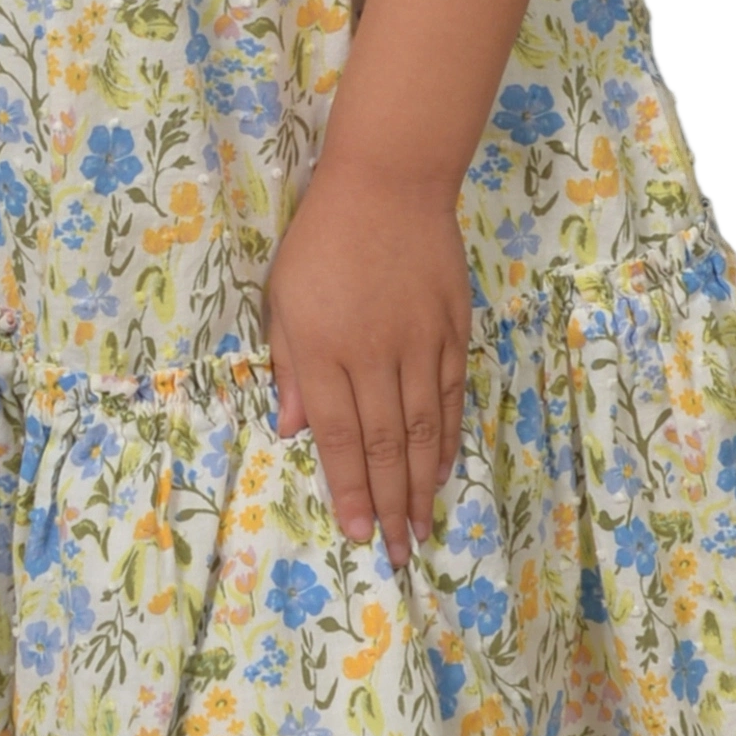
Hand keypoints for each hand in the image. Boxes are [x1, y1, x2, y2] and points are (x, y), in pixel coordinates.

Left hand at [263, 155, 472, 569]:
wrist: (389, 182)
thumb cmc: (322, 238)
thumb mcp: (283, 295)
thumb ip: (288, 365)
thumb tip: (290, 430)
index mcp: (324, 350)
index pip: (339, 437)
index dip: (349, 490)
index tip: (357, 534)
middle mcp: (373, 356)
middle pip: (385, 445)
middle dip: (390, 505)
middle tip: (399, 553)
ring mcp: (419, 344)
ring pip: (423, 429)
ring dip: (423, 483)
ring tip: (424, 526)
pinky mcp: (453, 330)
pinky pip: (450, 396)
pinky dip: (448, 436)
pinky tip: (445, 466)